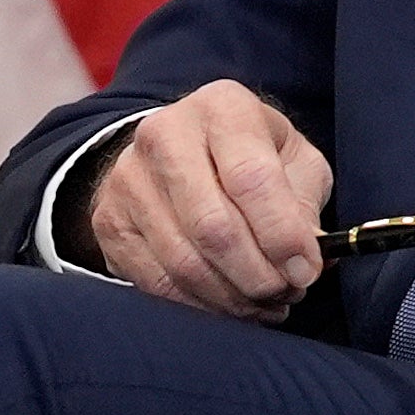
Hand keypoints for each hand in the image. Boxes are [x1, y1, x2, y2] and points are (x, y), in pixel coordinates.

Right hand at [84, 81, 334, 319]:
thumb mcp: (292, 161)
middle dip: (258, 275)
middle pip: (213, 226)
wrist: (178, 152)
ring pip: (184, 262)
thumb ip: (303, 205)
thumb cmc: (249, 157)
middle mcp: (164, 135)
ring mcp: (128, 179)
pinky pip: (156, 282)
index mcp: (221, 108)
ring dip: (232, 297)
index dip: (282, 235)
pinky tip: (227, 306)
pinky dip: (199, 307)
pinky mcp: (108, 221)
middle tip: (285, 292)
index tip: (305, 271)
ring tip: (262, 303)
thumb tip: (306, 262)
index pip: (251, 178)